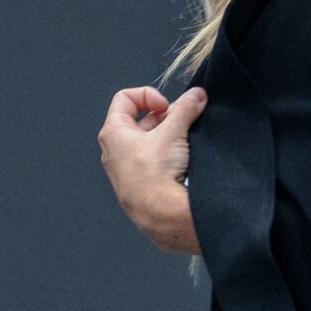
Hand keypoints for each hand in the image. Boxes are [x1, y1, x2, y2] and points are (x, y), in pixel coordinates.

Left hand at [98, 86, 205, 254]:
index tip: (167, 107)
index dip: (149, 95)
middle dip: (164, 118)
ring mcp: (124, 169)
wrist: (159, 215)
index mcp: (113, 132)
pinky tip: (182, 161)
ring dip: (168, 137)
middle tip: (182, 124)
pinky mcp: (138, 184)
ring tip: (185, 143)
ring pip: (148, 141)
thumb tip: (197, 95)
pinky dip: (167, 155)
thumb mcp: (173, 133)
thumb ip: (185, 109)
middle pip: (139, 120)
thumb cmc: (156, 173)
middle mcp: (113, 150)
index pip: (125, 98)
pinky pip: (152, 161)